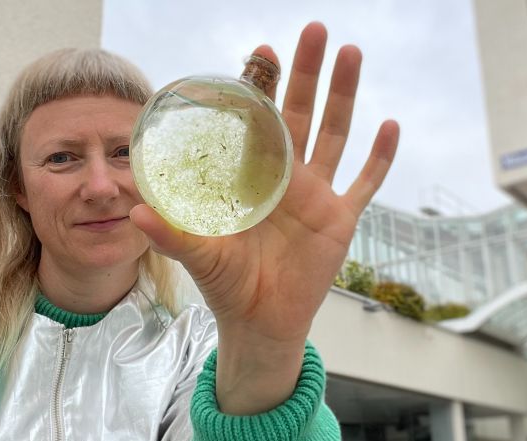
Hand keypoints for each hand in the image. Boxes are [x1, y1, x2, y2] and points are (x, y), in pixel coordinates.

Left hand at [130, 22, 398, 413]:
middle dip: (307, 73)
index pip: (257, 121)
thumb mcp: (200, 256)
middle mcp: (285, 177)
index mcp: (250, 177)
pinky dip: (379, 158)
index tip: (259, 53)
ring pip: (335, 135)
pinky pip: (365, 183)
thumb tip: (135, 209)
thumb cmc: (226, 285)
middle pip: (301, 114)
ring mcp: (317, 195)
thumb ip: (172, 233)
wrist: (260, 323)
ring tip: (352, 53)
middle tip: (313, 31)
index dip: (259, 87)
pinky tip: (391, 126)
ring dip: (345, 96)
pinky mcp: (341, 219)